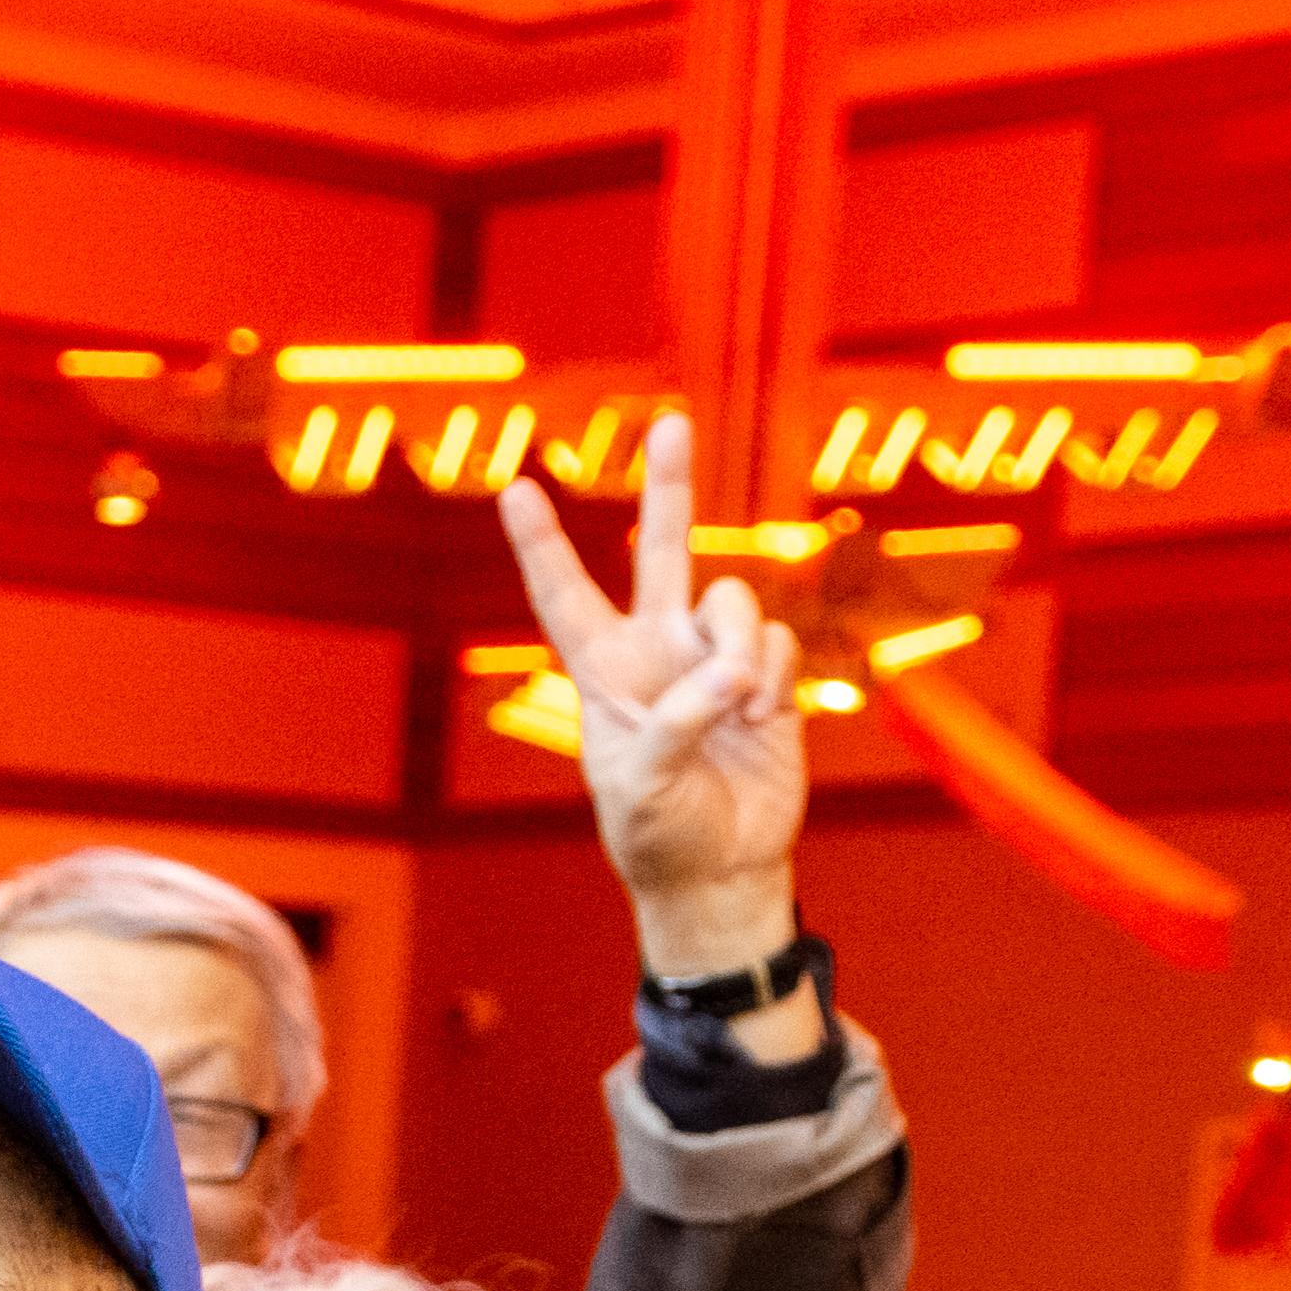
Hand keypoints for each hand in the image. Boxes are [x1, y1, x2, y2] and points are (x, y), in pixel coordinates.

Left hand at [501, 406, 810, 997]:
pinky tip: (758, 722)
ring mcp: (714, 656)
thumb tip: (729, 672)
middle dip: (668, 487)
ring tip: (734, 710)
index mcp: (604, 673)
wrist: (722, 867)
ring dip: (737, 649)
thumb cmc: (658, 834)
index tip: (513, 487)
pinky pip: (777, 641)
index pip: (564, 597)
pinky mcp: (767, 674)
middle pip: (662, 550)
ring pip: (732, 601)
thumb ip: (676, 724)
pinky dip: (772, 680)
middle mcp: (658, 650)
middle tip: (668, 423)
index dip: (540, 545)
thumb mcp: (641, 787)